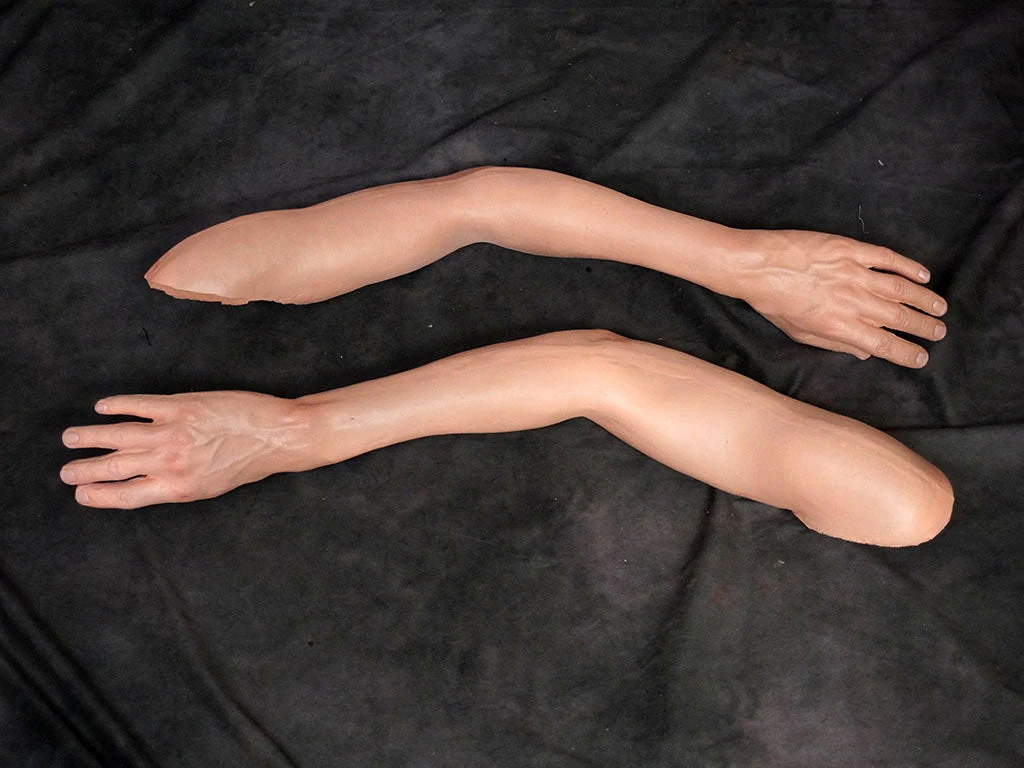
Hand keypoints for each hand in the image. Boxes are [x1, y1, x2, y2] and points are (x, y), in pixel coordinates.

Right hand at [60, 392, 311, 507]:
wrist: (277, 436)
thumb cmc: (249, 463)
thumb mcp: (212, 487)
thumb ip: (178, 485)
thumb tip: (147, 482)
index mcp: (179, 489)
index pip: (126, 496)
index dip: (99, 496)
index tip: (81, 494)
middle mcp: (170, 463)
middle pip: (115, 467)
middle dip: (85, 470)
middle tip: (65, 471)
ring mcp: (173, 433)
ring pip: (118, 435)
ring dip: (90, 437)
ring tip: (71, 438)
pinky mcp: (181, 406)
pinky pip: (139, 406)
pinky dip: (117, 406)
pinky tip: (102, 407)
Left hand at [739, 230, 946, 366]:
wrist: (755, 266)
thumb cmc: (772, 302)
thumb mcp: (800, 333)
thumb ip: (835, 344)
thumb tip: (865, 353)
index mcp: (839, 327)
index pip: (884, 345)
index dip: (907, 353)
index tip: (921, 358)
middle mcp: (852, 302)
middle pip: (899, 318)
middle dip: (924, 327)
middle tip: (939, 332)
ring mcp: (854, 274)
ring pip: (900, 289)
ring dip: (924, 300)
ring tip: (940, 308)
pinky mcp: (850, 250)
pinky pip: (886, 259)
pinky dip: (908, 267)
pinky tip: (923, 276)